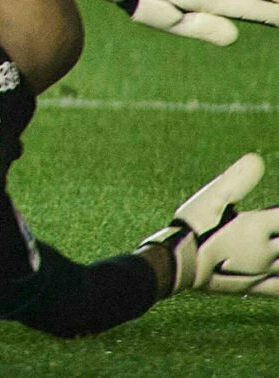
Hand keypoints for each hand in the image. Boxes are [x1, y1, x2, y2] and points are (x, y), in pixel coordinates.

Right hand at [150, 153, 278, 294]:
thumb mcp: (208, 198)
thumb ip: (236, 180)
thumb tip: (257, 158)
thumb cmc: (191, 228)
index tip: (274, 211)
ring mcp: (264, 270)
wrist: (177, 265)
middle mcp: (266, 249)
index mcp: (258, 226)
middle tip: (275, 226)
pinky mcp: (257, 286)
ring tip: (278, 245)